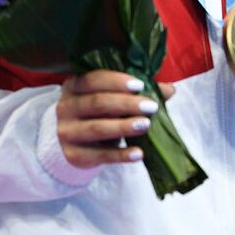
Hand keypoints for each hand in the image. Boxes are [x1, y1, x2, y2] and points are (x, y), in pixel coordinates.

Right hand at [55, 71, 175, 167]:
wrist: (77, 140)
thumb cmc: (100, 111)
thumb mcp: (114, 97)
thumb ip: (137, 91)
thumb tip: (170, 90)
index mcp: (74, 85)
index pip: (94, 79)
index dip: (117, 82)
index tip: (140, 85)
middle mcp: (65, 107)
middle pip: (97, 103)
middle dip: (126, 104)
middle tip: (151, 107)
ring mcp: (66, 132)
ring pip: (97, 128)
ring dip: (123, 127)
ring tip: (146, 125)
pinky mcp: (73, 155)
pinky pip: (99, 155)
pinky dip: (120, 155)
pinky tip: (138, 154)